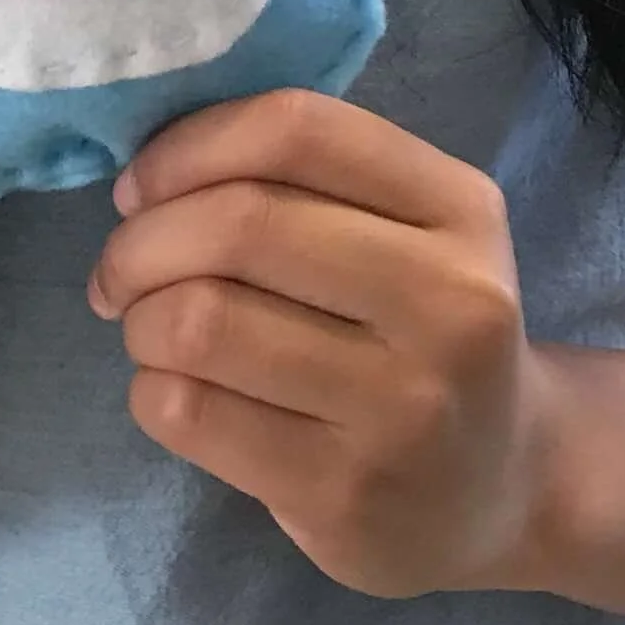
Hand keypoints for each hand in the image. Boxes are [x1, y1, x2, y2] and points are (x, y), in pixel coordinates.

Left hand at [87, 90, 552, 597]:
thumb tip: (149, 167)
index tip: (142, 184)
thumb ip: (307, 180)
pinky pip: (190, 411)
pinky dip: (149, 388)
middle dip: (141, 240)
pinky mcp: (345, 494)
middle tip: (121, 269)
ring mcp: (401, 407)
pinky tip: (175, 389)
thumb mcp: (414, 231)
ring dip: (141, 319)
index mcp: (460, 208)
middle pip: (239, 225)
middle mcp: (448, 301)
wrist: (502, 489)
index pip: (294, 130)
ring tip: (149, 330)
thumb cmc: (424, 333)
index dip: (189, 145)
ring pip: (200, 320)